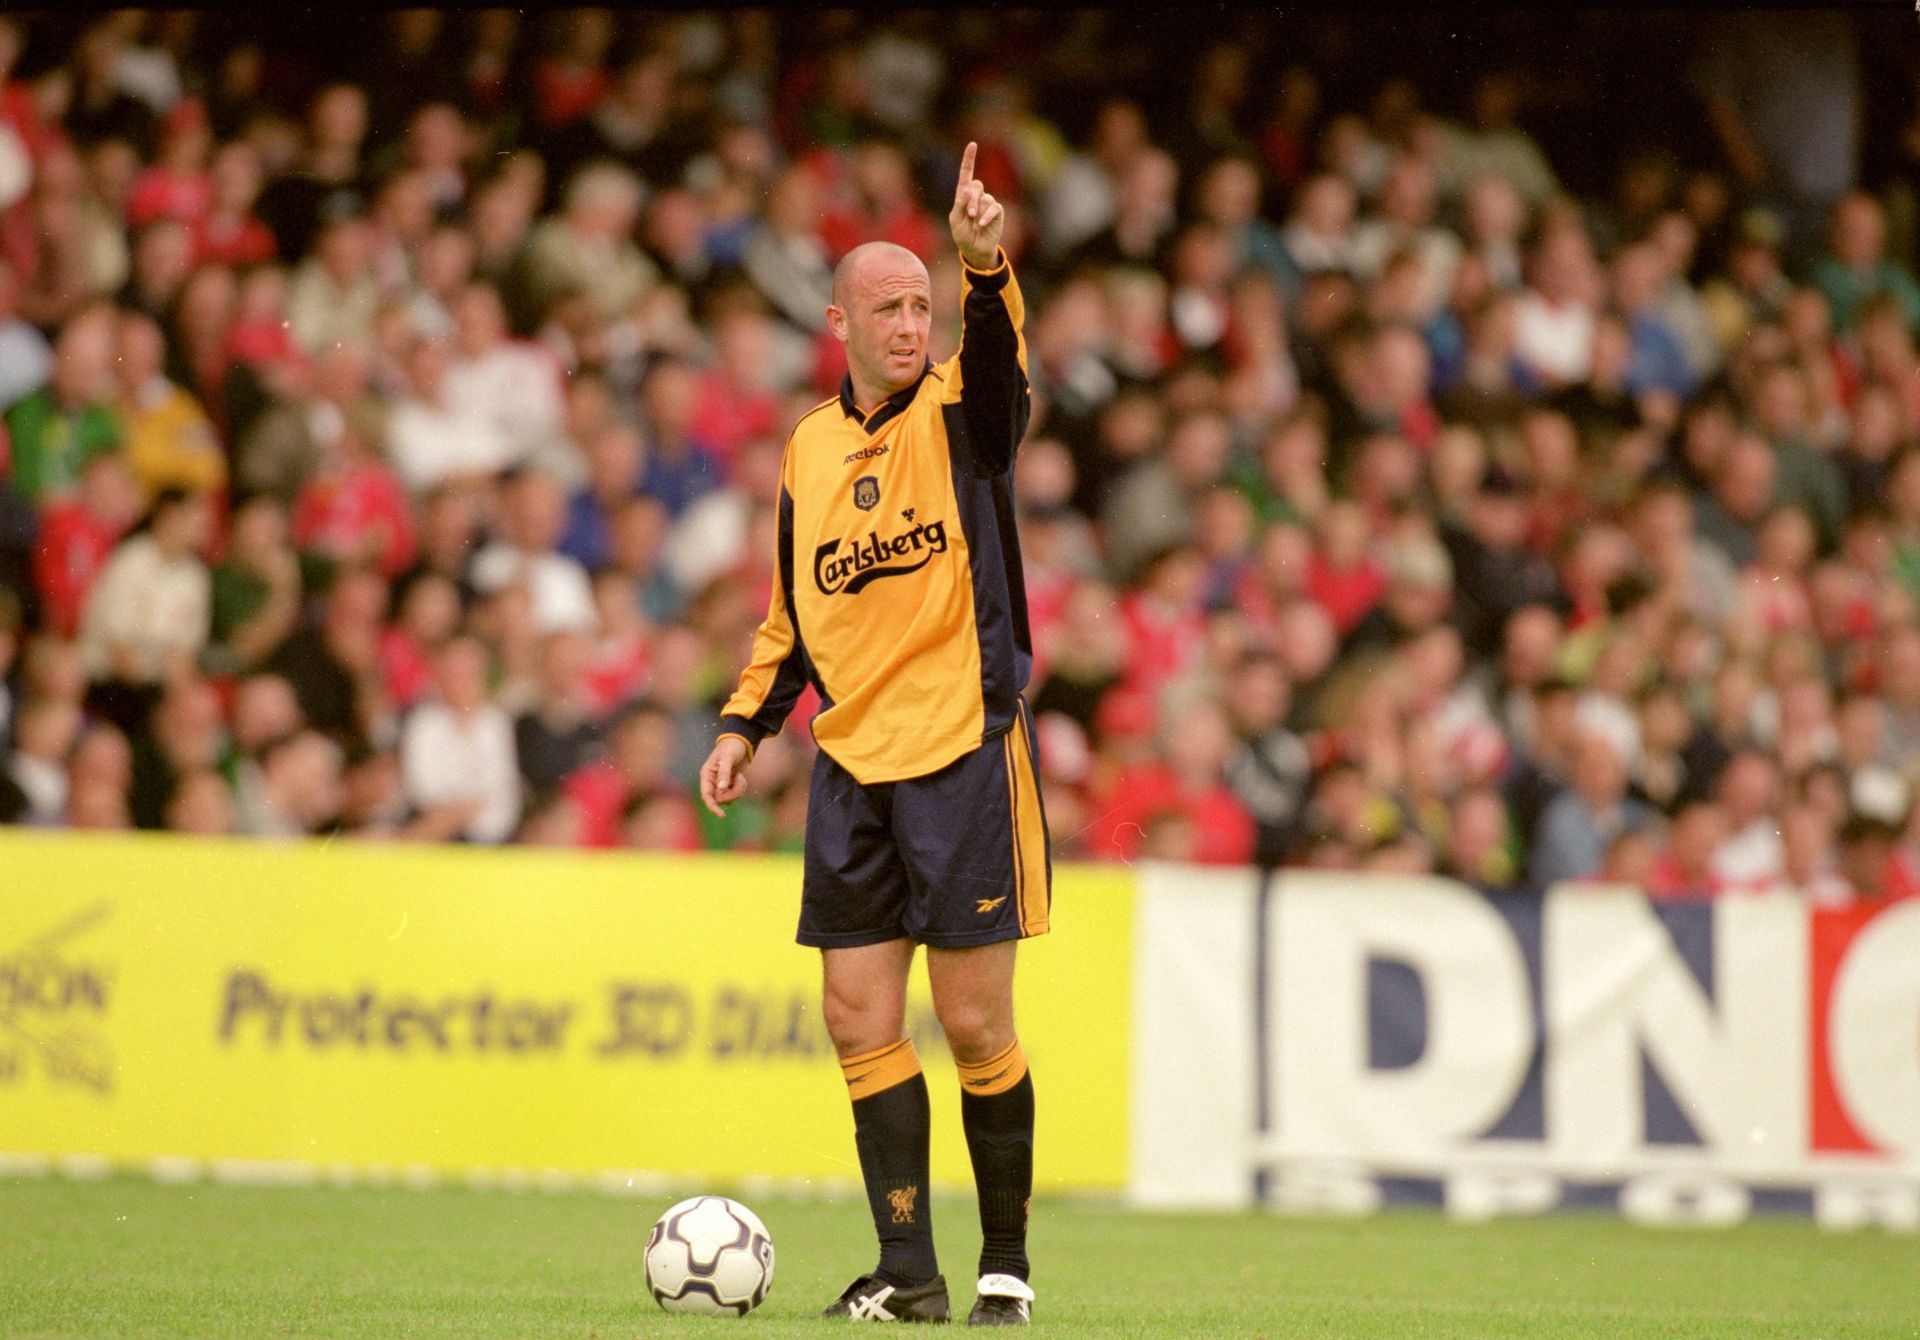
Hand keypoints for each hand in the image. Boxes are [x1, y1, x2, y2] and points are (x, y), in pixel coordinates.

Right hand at [700, 735, 750, 817]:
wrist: (741, 742)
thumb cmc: (732, 746)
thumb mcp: (728, 757)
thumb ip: (724, 772)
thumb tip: (721, 788)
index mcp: (707, 775)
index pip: (706, 795)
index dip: (713, 807)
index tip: (722, 815)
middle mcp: (712, 781)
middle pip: (720, 799)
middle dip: (732, 793)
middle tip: (739, 779)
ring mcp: (721, 784)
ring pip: (729, 798)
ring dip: (738, 790)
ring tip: (740, 776)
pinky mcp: (730, 784)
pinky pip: (735, 794)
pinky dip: (741, 788)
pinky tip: (741, 776)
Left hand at [949, 141, 1003, 270]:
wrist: (974, 249)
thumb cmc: (962, 234)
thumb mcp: (955, 219)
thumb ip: (960, 203)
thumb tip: (967, 188)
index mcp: (964, 194)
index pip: (966, 173)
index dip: (969, 159)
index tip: (972, 144)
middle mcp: (977, 196)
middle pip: (975, 185)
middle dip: (971, 200)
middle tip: (970, 214)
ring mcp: (988, 203)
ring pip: (984, 197)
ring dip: (977, 211)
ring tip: (975, 223)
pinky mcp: (997, 211)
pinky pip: (993, 207)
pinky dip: (986, 216)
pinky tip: (981, 225)